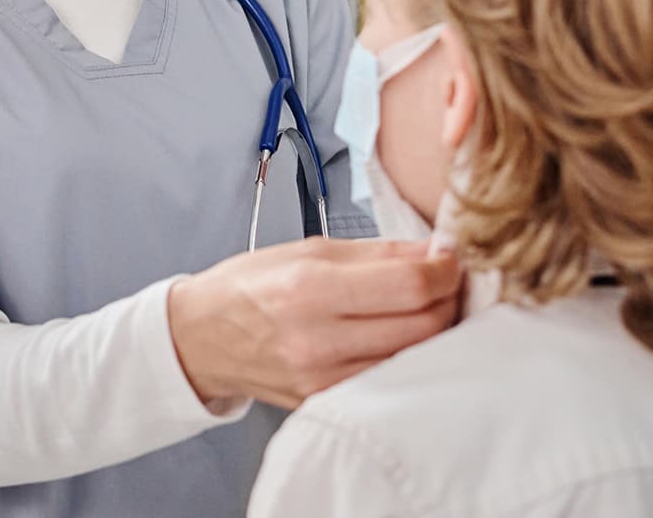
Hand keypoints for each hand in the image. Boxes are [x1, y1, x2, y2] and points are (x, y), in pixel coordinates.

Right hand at [166, 238, 460, 409]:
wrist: (203, 338)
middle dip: (446, 297)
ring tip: (422, 307)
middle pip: (425, 326)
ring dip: (433, 329)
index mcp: (310, 289)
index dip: (445, 268)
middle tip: (442, 280)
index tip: (449, 256)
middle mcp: (318, 341)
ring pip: (415, 358)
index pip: (411, 286)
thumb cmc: (250, 287)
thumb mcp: (308, 251)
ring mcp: (324, 380)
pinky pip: (390, 378)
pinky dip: (407, 356)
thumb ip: (377, 252)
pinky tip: (399, 336)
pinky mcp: (328, 402)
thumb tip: (435, 251)